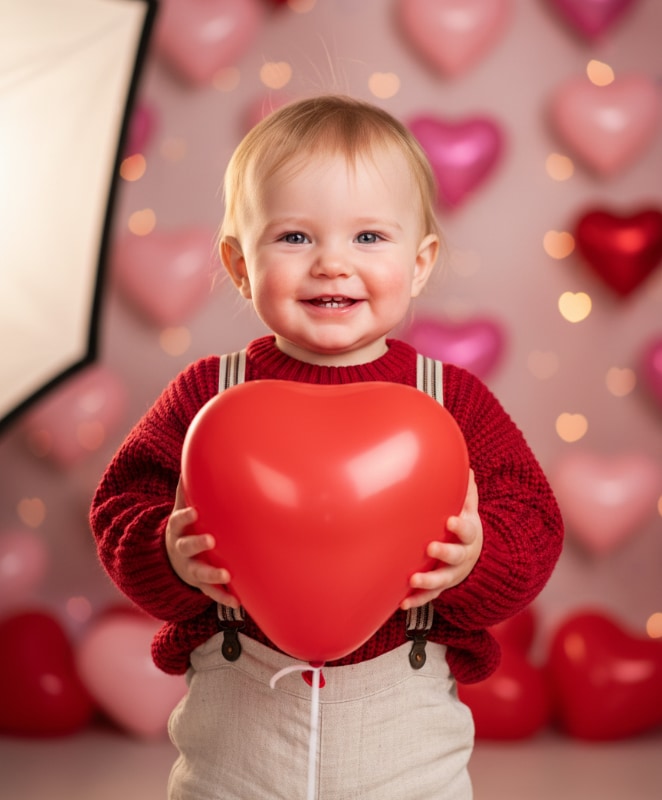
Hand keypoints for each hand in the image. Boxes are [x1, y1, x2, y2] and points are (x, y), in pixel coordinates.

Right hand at [165, 480, 239, 607]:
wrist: (168, 561)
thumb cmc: (183, 527)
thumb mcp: (180, 509)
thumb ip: (185, 490)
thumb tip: (191, 455)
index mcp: (177, 531)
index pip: (177, 522)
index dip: (185, 516)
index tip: (195, 511)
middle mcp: (181, 551)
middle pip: (187, 548)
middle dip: (197, 544)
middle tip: (211, 540)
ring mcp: (190, 569)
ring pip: (199, 574)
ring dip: (212, 576)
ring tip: (227, 576)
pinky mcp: (200, 585)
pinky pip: (211, 594)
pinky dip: (224, 598)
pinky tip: (238, 602)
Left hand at [401, 469, 482, 610]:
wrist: (475, 558)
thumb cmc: (464, 527)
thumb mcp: (469, 511)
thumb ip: (467, 493)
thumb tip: (465, 467)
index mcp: (469, 536)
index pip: (468, 531)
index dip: (460, 527)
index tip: (451, 521)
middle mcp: (462, 557)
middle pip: (456, 557)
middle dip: (444, 553)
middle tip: (430, 548)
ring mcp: (452, 574)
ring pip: (442, 581)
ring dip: (428, 581)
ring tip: (413, 580)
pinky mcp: (441, 587)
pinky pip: (430, 597)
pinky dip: (417, 601)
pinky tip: (402, 604)